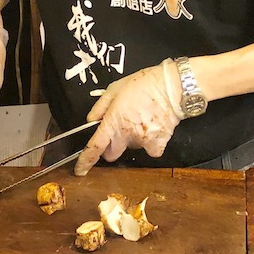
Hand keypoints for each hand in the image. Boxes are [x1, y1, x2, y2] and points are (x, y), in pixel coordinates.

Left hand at [74, 60, 183, 175]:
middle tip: (120, 129)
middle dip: (113, 146)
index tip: (81, 169)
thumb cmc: (145, 83)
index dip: (85, 161)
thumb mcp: (115, 88)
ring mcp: (143, 141)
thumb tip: (92, 120)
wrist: (172, 86)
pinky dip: (151, 142)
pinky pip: (151, 149)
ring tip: (142, 119)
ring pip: (132, 148)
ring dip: (133, 139)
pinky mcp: (158, 144)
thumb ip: (101, 106)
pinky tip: (153, 127)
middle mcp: (126, 134)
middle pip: (112, 153)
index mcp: (113, 121)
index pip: (95, 147)